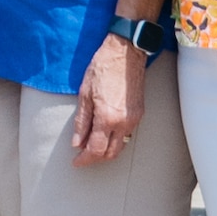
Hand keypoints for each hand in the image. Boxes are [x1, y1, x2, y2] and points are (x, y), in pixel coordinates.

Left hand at [69, 35, 145, 165]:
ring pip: (121, 147)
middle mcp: (123, 123)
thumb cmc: (102, 68)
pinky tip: (106, 136)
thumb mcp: (84, 94)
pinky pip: (127, 135)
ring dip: (107, 151)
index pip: (95, 150)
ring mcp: (134, 119)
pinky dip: (116, 141)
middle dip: (96, 159)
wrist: (125, 53)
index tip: (76, 162)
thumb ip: (82, 122)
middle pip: (110, 153)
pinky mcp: (139, 114)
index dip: (84, 159)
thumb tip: (77, 142)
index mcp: (107, 118)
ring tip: (93, 148)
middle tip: (83, 157)